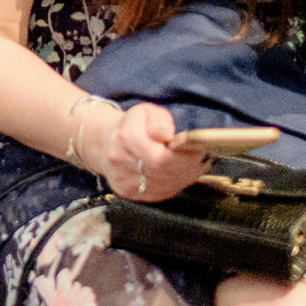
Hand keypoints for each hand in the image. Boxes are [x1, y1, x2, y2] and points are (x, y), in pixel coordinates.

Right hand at [90, 101, 208, 202]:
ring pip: (161, 186)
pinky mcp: (125, 192)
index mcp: (126, 137)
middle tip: (201, 160)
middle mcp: (120, 160)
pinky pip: (156, 194)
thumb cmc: (133, 125)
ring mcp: (122, 179)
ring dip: (182, 178)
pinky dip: (172, 186)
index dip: (184, 158)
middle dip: (187, 168)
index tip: (198, 151)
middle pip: (162, 173)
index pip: (161, 157)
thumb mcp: (146, 112)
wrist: (105, 142)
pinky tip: (179, 176)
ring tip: (193, 167)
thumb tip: (166, 137)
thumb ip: (159, 122)